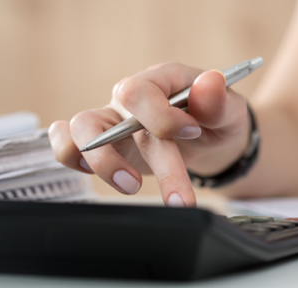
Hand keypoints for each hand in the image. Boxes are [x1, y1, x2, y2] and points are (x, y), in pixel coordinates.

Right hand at [48, 62, 250, 206]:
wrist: (212, 140)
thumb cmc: (217, 120)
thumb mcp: (230, 112)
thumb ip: (218, 102)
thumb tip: (210, 82)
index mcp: (160, 80)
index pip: (139, 91)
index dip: (161, 117)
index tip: (192, 132)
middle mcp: (129, 99)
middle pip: (110, 119)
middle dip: (141, 161)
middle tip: (177, 196)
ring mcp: (112, 121)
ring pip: (80, 130)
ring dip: (103, 164)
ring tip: (132, 186)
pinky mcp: (103, 145)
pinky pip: (67, 142)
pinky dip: (70, 157)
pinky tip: (98, 175)